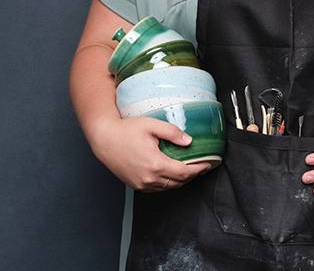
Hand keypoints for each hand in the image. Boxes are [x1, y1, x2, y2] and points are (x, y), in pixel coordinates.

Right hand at [89, 116, 212, 191]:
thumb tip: (189, 141)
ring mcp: (142, 184)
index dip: (199, 169)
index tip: (208, 164)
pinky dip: (168, 182)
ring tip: (189, 169)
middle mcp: (149, 178)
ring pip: (169, 187)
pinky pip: (158, 188)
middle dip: (192, 175)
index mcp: (156, 164)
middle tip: (202, 165)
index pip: (184, 173)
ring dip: (180, 180)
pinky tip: (171, 173)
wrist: (104, 139)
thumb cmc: (126, 130)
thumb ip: (172, 132)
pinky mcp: (136, 185)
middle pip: (179, 182)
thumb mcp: (151, 125)